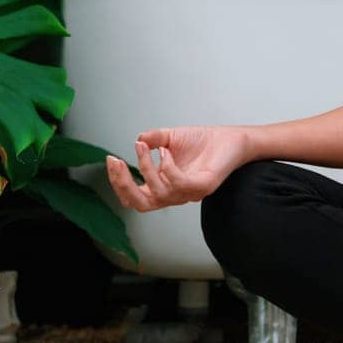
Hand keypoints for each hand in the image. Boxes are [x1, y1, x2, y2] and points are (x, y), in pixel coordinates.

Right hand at [104, 125, 247, 212]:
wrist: (231, 138)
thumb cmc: (204, 141)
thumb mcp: (171, 138)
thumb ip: (154, 140)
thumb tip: (138, 139)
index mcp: (164, 186)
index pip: (134, 197)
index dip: (118, 183)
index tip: (112, 160)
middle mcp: (174, 194)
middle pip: (140, 204)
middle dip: (123, 185)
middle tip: (116, 162)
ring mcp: (189, 193)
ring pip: (158, 194)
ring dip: (146, 168)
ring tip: (146, 147)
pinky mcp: (203, 186)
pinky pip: (179, 184)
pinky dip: (168, 167)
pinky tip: (166, 151)